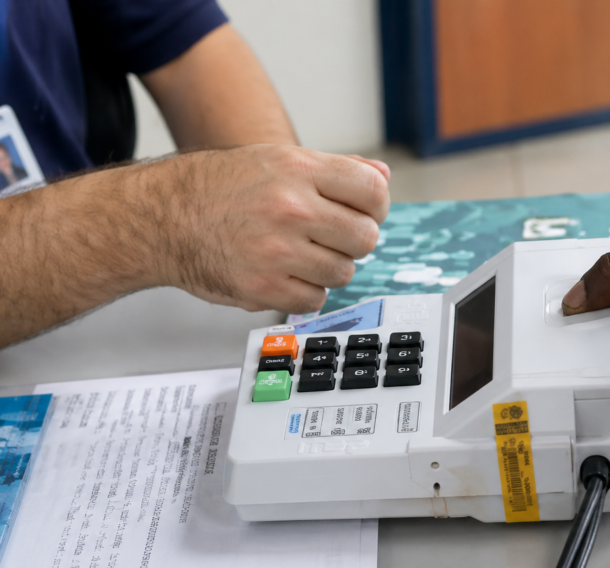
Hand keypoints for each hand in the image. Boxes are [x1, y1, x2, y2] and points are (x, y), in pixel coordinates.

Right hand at [141, 145, 389, 312]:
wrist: (163, 217)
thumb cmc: (222, 187)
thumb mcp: (279, 161)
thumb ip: (336, 170)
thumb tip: (382, 177)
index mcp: (298, 170)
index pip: (373, 192)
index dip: (376, 207)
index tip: (364, 213)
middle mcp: (290, 208)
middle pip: (365, 237)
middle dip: (353, 240)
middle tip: (329, 237)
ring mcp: (276, 250)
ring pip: (344, 272)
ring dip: (329, 268)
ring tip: (301, 254)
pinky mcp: (263, 287)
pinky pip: (316, 300)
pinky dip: (306, 291)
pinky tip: (286, 273)